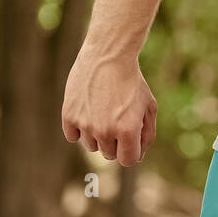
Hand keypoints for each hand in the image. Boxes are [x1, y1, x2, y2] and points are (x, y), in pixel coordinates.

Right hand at [61, 46, 157, 166]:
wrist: (108, 56)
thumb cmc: (132, 82)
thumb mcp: (149, 106)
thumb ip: (147, 134)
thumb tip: (139, 155)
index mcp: (127, 131)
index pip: (128, 160)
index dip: (131, 150)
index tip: (131, 139)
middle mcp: (105, 132)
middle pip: (109, 154)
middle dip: (116, 141)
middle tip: (118, 119)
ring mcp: (85, 125)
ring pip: (91, 146)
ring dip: (98, 134)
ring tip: (104, 110)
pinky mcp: (69, 116)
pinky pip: (73, 136)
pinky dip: (80, 128)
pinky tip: (88, 111)